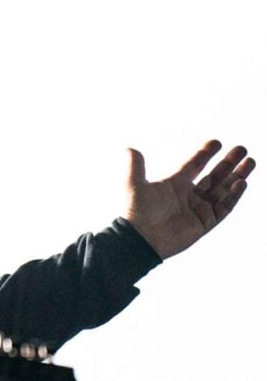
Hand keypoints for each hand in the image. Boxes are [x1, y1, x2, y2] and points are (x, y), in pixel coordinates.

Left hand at [124, 140, 254, 258]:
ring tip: (250, 162)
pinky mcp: (205, 223)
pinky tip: (240, 182)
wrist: (140, 238)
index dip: (205, 154)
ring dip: (236, 176)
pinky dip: (232, 196)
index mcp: (174, 184)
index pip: (194, 165)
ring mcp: (198, 209)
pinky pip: (223, 208)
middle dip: (228, 163)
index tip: (217, 142)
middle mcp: (189, 195)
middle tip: (242, 149)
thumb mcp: (134, 184)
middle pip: (214, 176)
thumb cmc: (136, 211)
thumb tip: (129, 148)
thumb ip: (135, 166)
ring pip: (223, 190)